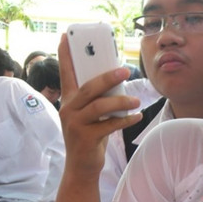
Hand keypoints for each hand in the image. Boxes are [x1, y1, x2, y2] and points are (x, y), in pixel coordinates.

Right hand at [58, 34, 142, 178]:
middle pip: (89, 87)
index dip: (65, 54)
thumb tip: (116, 77)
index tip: (66, 36)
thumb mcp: (91, 114)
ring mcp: (75, 123)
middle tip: (125, 70)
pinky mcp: (85, 137)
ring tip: (136, 101)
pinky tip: (137, 117)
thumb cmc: (91, 134)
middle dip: (108, 77)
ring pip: (100, 106)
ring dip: (121, 102)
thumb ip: (97, 97)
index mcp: (69, 99)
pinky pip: (109, 125)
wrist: (82, 166)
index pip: (65, 73)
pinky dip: (125, 120)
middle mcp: (68, 109)